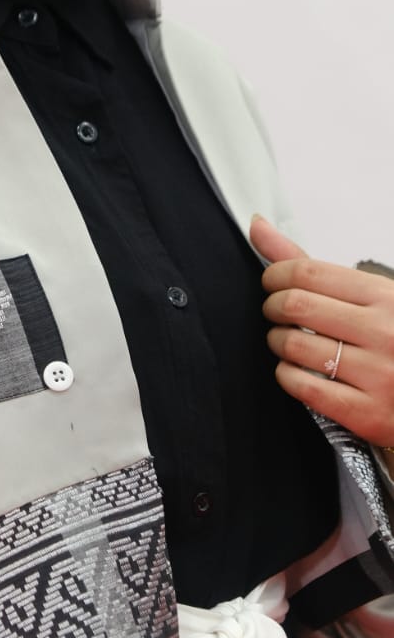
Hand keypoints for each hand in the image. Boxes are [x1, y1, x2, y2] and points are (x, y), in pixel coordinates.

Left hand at [252, 215, 393, 457]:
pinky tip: (294, 369)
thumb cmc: (393, 339)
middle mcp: (383, 332)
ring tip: (284, 341)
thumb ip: (309, 265)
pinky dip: (285, 375)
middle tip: (275, 312)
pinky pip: (302, 386)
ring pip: (292, 346)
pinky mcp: (366, 412)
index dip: (274, 276)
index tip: (271, 282)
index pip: (307, 273)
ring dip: (275, 341)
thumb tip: (258, 225)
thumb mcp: (367, 295)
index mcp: (385, 297)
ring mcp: (377, 374)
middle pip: (294, 306)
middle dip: (271, 307)